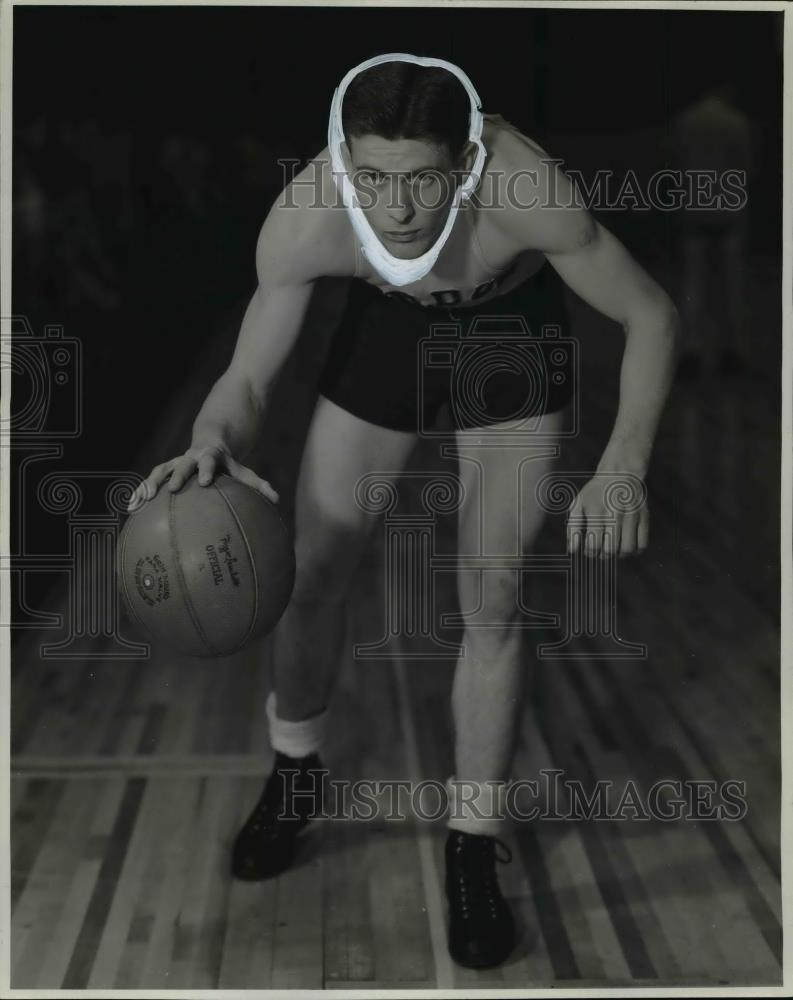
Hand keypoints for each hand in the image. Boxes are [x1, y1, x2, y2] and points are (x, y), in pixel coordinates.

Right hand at [126, 444, 278, 511]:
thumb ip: (258, 484)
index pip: (210, 461)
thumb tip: (277, 500)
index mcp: (211, 456)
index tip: (206, 481)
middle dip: (176, 474)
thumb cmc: (229, 462)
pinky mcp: (166, 470)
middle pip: (181, 464)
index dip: (207, 469)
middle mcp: (191, 458)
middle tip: (170, 489)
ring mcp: (176, 462)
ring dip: (149, 484)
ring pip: (160, 470)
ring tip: (137, 502)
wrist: (211, 438)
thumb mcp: (243, 470)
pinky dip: (141, 492)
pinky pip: (151, 481)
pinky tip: (130, 508)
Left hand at [566, 468, 648, 558]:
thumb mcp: (579, 504)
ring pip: (627, 549)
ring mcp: (631, 516)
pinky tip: (626, 546)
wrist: (620, 473)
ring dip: (619, 555)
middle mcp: (615, 514)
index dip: (590, 553)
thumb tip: (573, 550)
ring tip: (614, 549)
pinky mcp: (644, 517)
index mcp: (596, 511)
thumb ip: (573, 527)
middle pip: (610, 550)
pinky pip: (642, 544)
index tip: (590, 549)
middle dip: (603, 555)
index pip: (593, 545)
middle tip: (601, 551)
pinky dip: (635, 551)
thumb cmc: (596, 491)